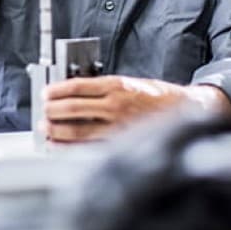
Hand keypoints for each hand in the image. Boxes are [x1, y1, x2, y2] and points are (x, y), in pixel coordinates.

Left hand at [42, 76, 230, 142]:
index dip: (57, 90)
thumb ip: (103, 88)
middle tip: (43, 112)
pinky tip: (61, 147)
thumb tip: (74, 93)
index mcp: (116, 86)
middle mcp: (115, 105)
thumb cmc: (158, 96)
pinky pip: (90, 147)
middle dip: (53, 111)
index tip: (45, 93)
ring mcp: (118, 126)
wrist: (187, 110)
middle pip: (73, 109)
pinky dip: (72, 148)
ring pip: (79, 131)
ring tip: (47, 129)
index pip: (77, 87)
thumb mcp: (130, 82)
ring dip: (58, 131)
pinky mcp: (122, 143)